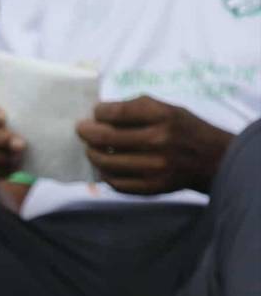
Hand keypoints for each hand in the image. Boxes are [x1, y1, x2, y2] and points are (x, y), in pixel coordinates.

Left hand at [76, 96, 233, 194]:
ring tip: (92, 148)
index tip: (95, 113)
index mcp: (162, 116)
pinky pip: (115, 182)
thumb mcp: (167, 108)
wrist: (214, 160)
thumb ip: (134, 108)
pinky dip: (104, 173)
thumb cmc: (184, 130)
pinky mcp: (151, 187)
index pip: (115, 112)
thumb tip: (97, 113)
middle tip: (81, 130)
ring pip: (105, 162)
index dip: (98, 112)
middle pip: (104, 138)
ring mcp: (154, 167)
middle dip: (86, 132)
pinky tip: (105, 166)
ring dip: (91, 153)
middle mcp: (158, 140)